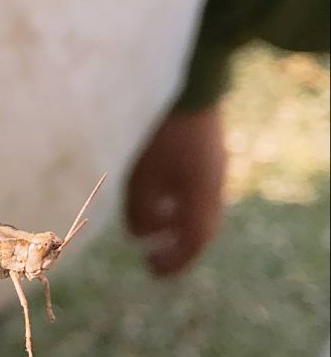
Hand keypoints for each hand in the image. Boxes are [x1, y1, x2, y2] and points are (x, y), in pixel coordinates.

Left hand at [125, 106, 226, 276]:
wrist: (189, 86)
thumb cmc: (160, 132)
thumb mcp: (141, 174)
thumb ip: (140, 209)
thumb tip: (140, 236)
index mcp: (202, 197)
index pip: (193, 242)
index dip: (174, 261)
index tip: (152, 270)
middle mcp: (215, 187)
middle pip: (202, 230)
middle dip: (177, 248)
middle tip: (153, 259)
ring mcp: (216, 169)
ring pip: (201, 210)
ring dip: (178, 225)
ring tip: (153, 227)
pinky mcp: (210, 154)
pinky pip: (200, 192)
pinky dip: (181, 204)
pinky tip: (161, 196)